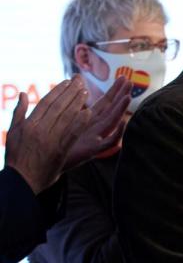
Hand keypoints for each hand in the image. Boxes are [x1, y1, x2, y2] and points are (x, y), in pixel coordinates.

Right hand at [5, 77, 89, 193]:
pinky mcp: (60, 151)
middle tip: (81, 83)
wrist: (22, 179)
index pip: (46, 103)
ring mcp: (50, 140)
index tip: (67, 82)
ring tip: (85, 93)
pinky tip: (88, 113)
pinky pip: (71, 134)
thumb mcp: (13, 132)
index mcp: (29, 124)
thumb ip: (19, 112)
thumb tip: (24, 94)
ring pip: (65, 118)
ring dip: (77, 104)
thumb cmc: (17, 156)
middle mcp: (40, 130)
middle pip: (57, 107)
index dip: (58, 91)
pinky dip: (80, 123)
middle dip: (70, 93)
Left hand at [66, 76, 131, 166]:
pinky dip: (117, 133)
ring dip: (120, 110)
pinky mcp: (93, 150)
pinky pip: (108, 142)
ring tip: (128, 97)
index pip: (105, 102)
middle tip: (130, 81)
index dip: (114, 90)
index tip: (123, 77)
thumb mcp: (67, 116)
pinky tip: (123, 123)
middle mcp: (95, 127)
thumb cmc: (58, 141)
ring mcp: (96, 138)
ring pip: (112, 122)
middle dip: (120, 95)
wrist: (50, 162)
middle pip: (111, 109)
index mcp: (89, 119)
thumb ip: (74, 99)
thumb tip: (77, 78)